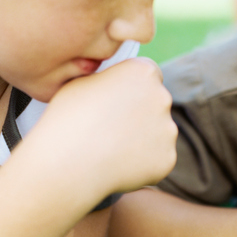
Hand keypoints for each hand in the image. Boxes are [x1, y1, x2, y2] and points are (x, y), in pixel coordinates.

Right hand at [28, 57, 177, 206]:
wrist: (68, 162)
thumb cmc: (69, 118)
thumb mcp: (82, 82)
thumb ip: (108, 79)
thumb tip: (113, 85)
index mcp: (143, 72)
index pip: (148, 75)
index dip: (132, 88)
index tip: (118, 100)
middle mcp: (163, 97)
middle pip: (156, 104)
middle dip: (140, 114)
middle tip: (112, 128)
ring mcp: (168, 130)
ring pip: (158, 133)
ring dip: (142, 139)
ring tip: (111, 148)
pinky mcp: (168, 158)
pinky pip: (157, 158)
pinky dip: (143, 163)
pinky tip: (119, 164)